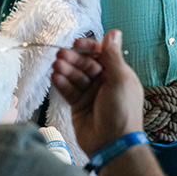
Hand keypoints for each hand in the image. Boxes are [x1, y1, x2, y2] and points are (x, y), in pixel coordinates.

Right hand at [50, 30, 143, 156]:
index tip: (77, 43)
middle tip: (60, 55)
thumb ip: (113, 56)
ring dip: (66, 70)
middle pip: (86, 64)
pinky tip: (54, 77)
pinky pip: (68, 91)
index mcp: (118, 74)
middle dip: (74, 59)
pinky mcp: (78, 105)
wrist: (113, 144)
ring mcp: (91, 94)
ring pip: (75, 76)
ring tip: (56, 66)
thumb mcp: (119, 80)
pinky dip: (61, 84)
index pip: (101, 54)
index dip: (89, 47)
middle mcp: (104, 82)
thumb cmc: (122, 111)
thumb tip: (114, 32)